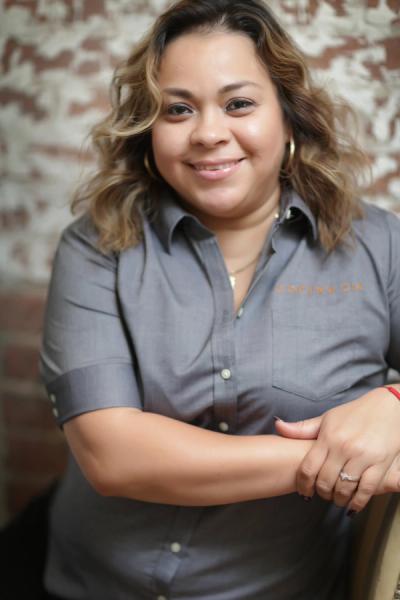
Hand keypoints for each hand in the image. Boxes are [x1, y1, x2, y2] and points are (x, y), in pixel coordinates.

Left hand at [275, 387, 399, 512]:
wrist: (388, 407)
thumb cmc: (355, 413)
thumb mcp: (327, 418)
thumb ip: (302, 428)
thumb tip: (278, 426)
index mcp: (328, 437)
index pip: (308, 468)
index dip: (303, 484)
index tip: (304, 491)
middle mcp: (344, 448)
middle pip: (325, 482)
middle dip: (321, 493)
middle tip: (322, 494)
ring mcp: (363, 457)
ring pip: (344, 489)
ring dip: (338, 499)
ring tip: (337, 498)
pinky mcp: (380, 464)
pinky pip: (366, 490)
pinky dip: (358, 502)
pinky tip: (352, 504)